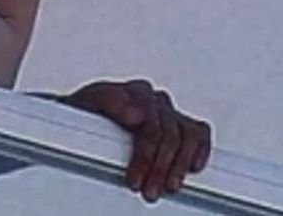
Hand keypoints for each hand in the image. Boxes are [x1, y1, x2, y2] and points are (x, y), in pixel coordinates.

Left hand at [61, 79, 211, 201]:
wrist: (82, 115)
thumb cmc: (84, 111)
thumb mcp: (84, 104)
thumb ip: (109, 102)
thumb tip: (138, 115)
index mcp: (133, 91)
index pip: (149, 123)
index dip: (144, 155)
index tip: (133, 179)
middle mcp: (153, 99)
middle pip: (167, 135)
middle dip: (158, 168)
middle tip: (147, 190)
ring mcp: (168, 111)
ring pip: (186, 136)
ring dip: (178, 166)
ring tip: (167, 187)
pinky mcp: (180, 123)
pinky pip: (199, 134)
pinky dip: (200, 151)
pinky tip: (192, 167)